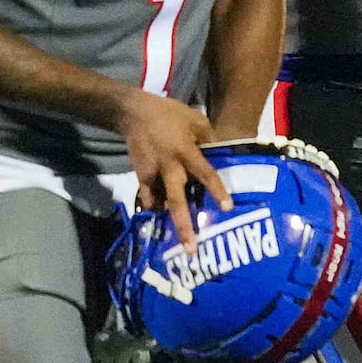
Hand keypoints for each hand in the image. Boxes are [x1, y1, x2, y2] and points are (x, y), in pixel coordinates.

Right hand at [119, 91, 226, 248]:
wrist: (134, 114)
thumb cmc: (171, 115)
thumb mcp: (197, 120)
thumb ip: (211, 140)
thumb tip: (226, 157)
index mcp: (185, 152)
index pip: (205, 174)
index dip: (217, 191)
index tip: (227, 208)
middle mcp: (168, 167)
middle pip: (177, 200)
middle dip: (184, 226)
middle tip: (191, 249)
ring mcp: (152, 175)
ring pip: (162, 204)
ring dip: (172, 220)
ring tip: (183, 241)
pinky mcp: (140, 178)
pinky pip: (150, 199)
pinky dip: (158, 208)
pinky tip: (167, 216)